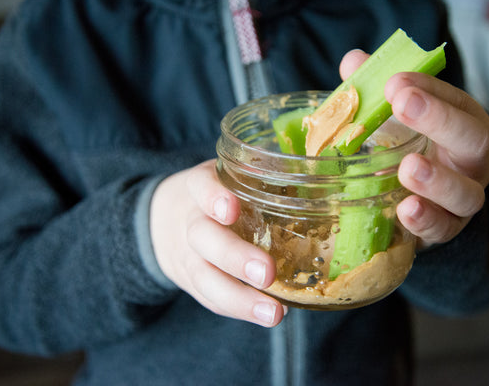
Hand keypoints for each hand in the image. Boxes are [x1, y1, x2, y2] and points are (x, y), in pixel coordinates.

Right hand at [150, 160, 286, 326]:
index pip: (201, 187)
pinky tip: (265, 315)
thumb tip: (323, 177)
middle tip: (266, 273)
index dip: (212, 197)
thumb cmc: (217, 194)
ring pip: (204, 278)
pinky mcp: (194, 283)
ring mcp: (189, 256)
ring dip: (239, 298)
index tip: (230, 209)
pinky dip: (239, 309)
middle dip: (234, 257)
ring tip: (273, 313)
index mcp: (201, 186)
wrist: (164, 220)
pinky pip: (211, 299)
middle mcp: (192, 221)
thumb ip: (264, 173)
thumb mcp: (232, 175)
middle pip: (203, 238)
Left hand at [340, 49, 488, 245]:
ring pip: (466, 191)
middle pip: (472, 138)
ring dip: (438, 179)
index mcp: (463, 123)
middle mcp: (471, 160)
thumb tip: (353, 62)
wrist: (413, 204)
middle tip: (403, 103)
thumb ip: (376, 93)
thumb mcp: (393, 120)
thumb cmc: (407, 151)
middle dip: (439, 119)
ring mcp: (463, 198)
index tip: (396, 81)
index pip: (456, 100)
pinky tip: (406, 210)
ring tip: (409, 168)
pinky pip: (443, 227)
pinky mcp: (446, 229)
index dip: (430, 88)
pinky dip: (426, 220)